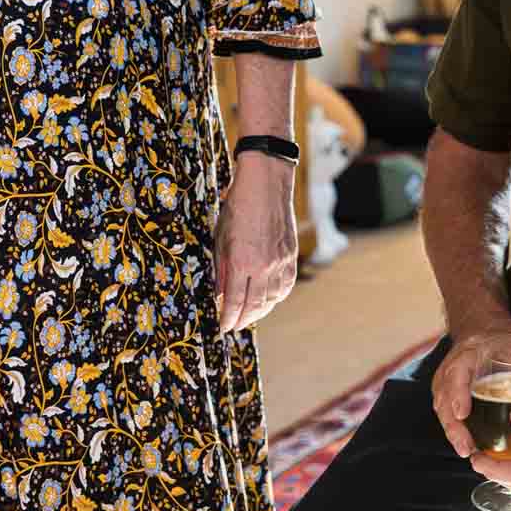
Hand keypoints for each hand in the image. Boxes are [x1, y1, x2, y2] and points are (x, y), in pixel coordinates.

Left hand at [215, 151, 297, 331]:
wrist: (266, 183)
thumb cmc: (238, 206)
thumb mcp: (220, 237)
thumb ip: (220, 268)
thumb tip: (218, 293)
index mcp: (241, 261)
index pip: (234, 302)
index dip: (228, 319)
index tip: (222, 328)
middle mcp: (263, 266)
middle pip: (254, 306)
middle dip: (242, 320)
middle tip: (234, 326)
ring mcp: (280, 261)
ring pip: (273, 300)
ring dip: (260, 312)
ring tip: (249, 316)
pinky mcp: (291, 255)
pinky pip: (285, 286)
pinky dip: (276, 297)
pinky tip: (269, 299)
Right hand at [430, 321, 510, 458]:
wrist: (483, 330)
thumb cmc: (501, 338)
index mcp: (468, 354)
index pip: (458, 373)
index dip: (458, 394)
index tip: (463, 413)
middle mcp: (452, 369)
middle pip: (445, 399)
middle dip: (454, 426)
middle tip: (466, 447)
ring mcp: (446, 383)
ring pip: (443, 410)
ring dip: (454, 433)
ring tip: (467, 452)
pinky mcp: (448, 395)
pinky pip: (447, 415)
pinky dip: (456, 432)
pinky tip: (469, 448)